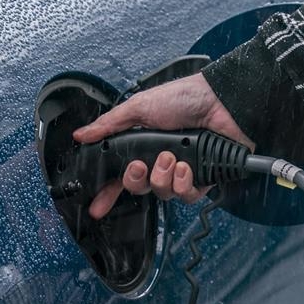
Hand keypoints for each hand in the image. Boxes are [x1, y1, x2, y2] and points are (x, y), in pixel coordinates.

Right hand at [72, 74, 252, 219]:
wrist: (221, 101)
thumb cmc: (185, 97)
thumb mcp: (139, 106)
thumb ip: (109, 125)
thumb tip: (82, 135)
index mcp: (144, 145)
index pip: (120, 175)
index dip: (108, 192)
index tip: (97, 206)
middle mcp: (162, 160)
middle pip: (139, 188)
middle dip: (135, 180)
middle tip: (139, 166)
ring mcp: (182, 171)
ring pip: (162, 194)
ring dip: (162, 177)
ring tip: (171, 158)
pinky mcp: (204, 178)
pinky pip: (187, 196)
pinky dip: (184, 183)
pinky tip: (186, 167)